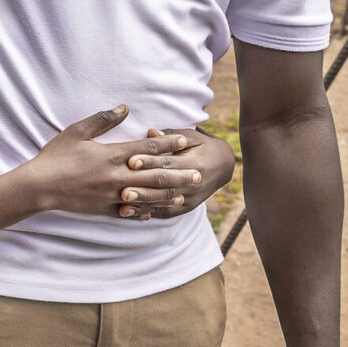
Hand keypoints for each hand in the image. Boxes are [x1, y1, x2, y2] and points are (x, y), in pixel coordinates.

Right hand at [21, 106, 204, 216]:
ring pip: (147, 196)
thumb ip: (102, 119)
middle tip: (198, 172)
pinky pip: (130, 212)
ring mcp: (112, 195)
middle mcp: (117, 176)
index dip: (168, 143)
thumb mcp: (77, 131)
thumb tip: (124, 107)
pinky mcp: (104, 210)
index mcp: (112, 155)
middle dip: (178, 173)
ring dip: (168, 194)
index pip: (147, 148)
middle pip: (155, 175)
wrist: (39, 186)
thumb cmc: (56, 155)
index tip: (185, 140)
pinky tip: (155, 211)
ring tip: (185, 193)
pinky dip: (145, 211)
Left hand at [119, 128, 235, 219]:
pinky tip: (132, 214)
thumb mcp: (192, 137)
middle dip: (143, 189)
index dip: (149, 162)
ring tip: (123, 206)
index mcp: (194, 163)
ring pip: (164, 203)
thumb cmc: (202, 146)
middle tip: (123, 190)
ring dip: (143, 205)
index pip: (168, 163)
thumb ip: (170, 136)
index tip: (131, 161)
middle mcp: (193, 183)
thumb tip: (150, 132)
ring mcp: (191, 198)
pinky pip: (166, 212)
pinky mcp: (187, 208)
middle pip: (164, 187)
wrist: (225, 166)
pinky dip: (149, 213)